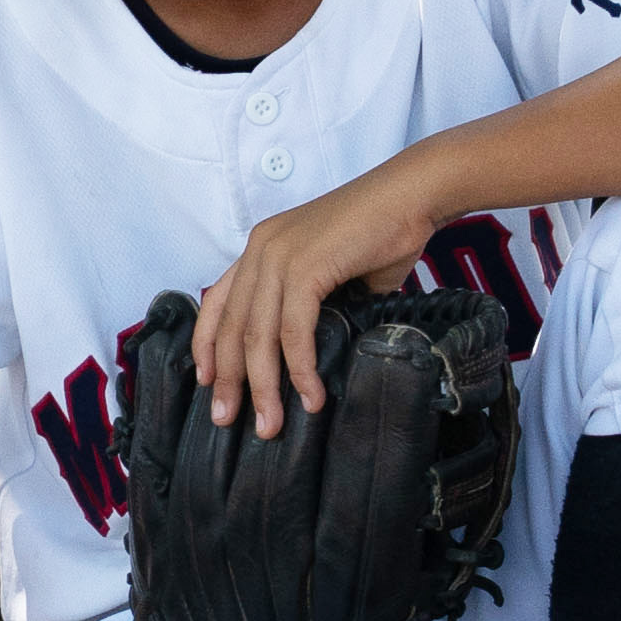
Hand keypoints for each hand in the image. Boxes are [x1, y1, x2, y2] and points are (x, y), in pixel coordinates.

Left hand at [194, 162, 436, 438]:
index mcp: (261, 247)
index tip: (207, 383)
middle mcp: (261, 248)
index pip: (217, 302)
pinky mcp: (306, 266)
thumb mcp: (332, 272)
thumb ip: (310, 306)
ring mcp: (280, 255)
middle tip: (229, 420)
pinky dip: (300, 369)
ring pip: (258, 335)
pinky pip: (294, 330)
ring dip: (263, 387)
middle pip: (231, 327)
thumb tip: (308, 355)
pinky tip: (311, 396)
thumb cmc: (383, 234)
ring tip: (270, 425)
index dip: (207, 345)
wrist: (413, 195)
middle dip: (229, 381)